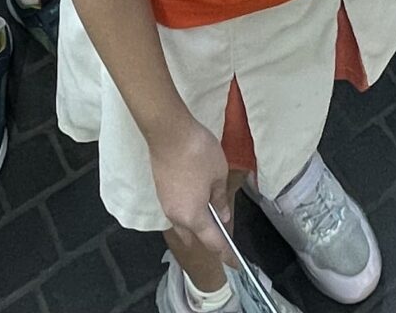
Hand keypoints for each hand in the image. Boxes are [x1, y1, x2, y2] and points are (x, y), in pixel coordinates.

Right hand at [145, 112, 234, 260]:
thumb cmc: (198, 154)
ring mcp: (165, 204)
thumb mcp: (219, 175)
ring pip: (182, 224)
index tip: (234, 263)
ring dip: (196, 224)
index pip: (212, 242)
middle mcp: (176, 216)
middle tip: (224, 231)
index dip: (225, 254)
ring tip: (212, 212)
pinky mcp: (161, 191)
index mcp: (193, 217)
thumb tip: (221, 215)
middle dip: (208, 239)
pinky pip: (176, 211)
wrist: (168, 132)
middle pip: (193, 237)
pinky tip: (198, 198)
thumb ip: (220, 200)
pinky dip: (188, 212)